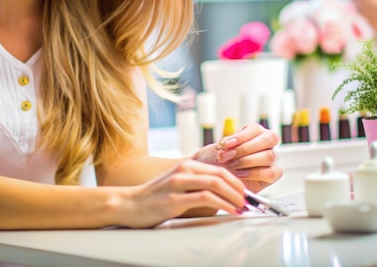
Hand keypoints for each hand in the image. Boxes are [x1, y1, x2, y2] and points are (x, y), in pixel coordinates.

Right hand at [122, 159, 245, 227]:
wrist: (128, 204)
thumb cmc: (154, 198)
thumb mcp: (178, 186)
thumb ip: (197, 186)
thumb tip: (222, 197)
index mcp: (186, 165)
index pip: (219, 169)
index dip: (236, 182)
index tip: (246, 194)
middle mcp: (184, 170)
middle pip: (221, 174)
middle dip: (239, 189)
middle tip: (248, 201)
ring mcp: (179, 183)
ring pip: (216, 183)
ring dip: (234, 196)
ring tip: (242, 207)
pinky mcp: (175, 199)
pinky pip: (205, 198)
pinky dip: (223, 204)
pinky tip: (229, 211)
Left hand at [192, 124, 281, 192]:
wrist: (215, 178)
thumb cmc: (216, 160)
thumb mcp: (217, 149)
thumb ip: (225, 144)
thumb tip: (229, 143)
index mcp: (254, 132)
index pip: (256, 129)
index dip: (242, 136)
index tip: (227, 144)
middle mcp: (265, 144)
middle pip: (269, 139)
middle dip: (246, 148)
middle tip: (229, 156)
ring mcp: (269, 160)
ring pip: (269, 156)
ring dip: (247, 161)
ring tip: (231, 165)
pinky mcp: (270, 176)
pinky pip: (272, 173)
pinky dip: (255, 174)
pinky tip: (240, 175)